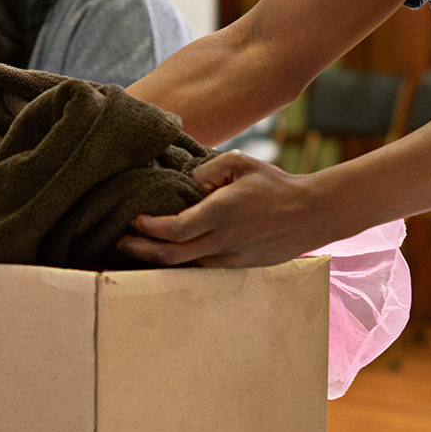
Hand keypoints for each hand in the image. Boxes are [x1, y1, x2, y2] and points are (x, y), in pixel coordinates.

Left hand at [117, 151, 341, 267]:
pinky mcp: (237, 267)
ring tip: (136, 250)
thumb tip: (184, 182)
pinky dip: (179, 263)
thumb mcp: (241, 163)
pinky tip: (167, 255)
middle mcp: (222, 240)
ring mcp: (230, 258)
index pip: (174, 229)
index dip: (148, 228)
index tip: (135, 220)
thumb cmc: (274, 185)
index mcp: (221, 213)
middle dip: (141, 250)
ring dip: (157, 260)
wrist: (310, 214)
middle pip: (171, 256)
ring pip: (184, 267)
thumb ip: (207, 170)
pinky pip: (200, 268)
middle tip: (120, 242)